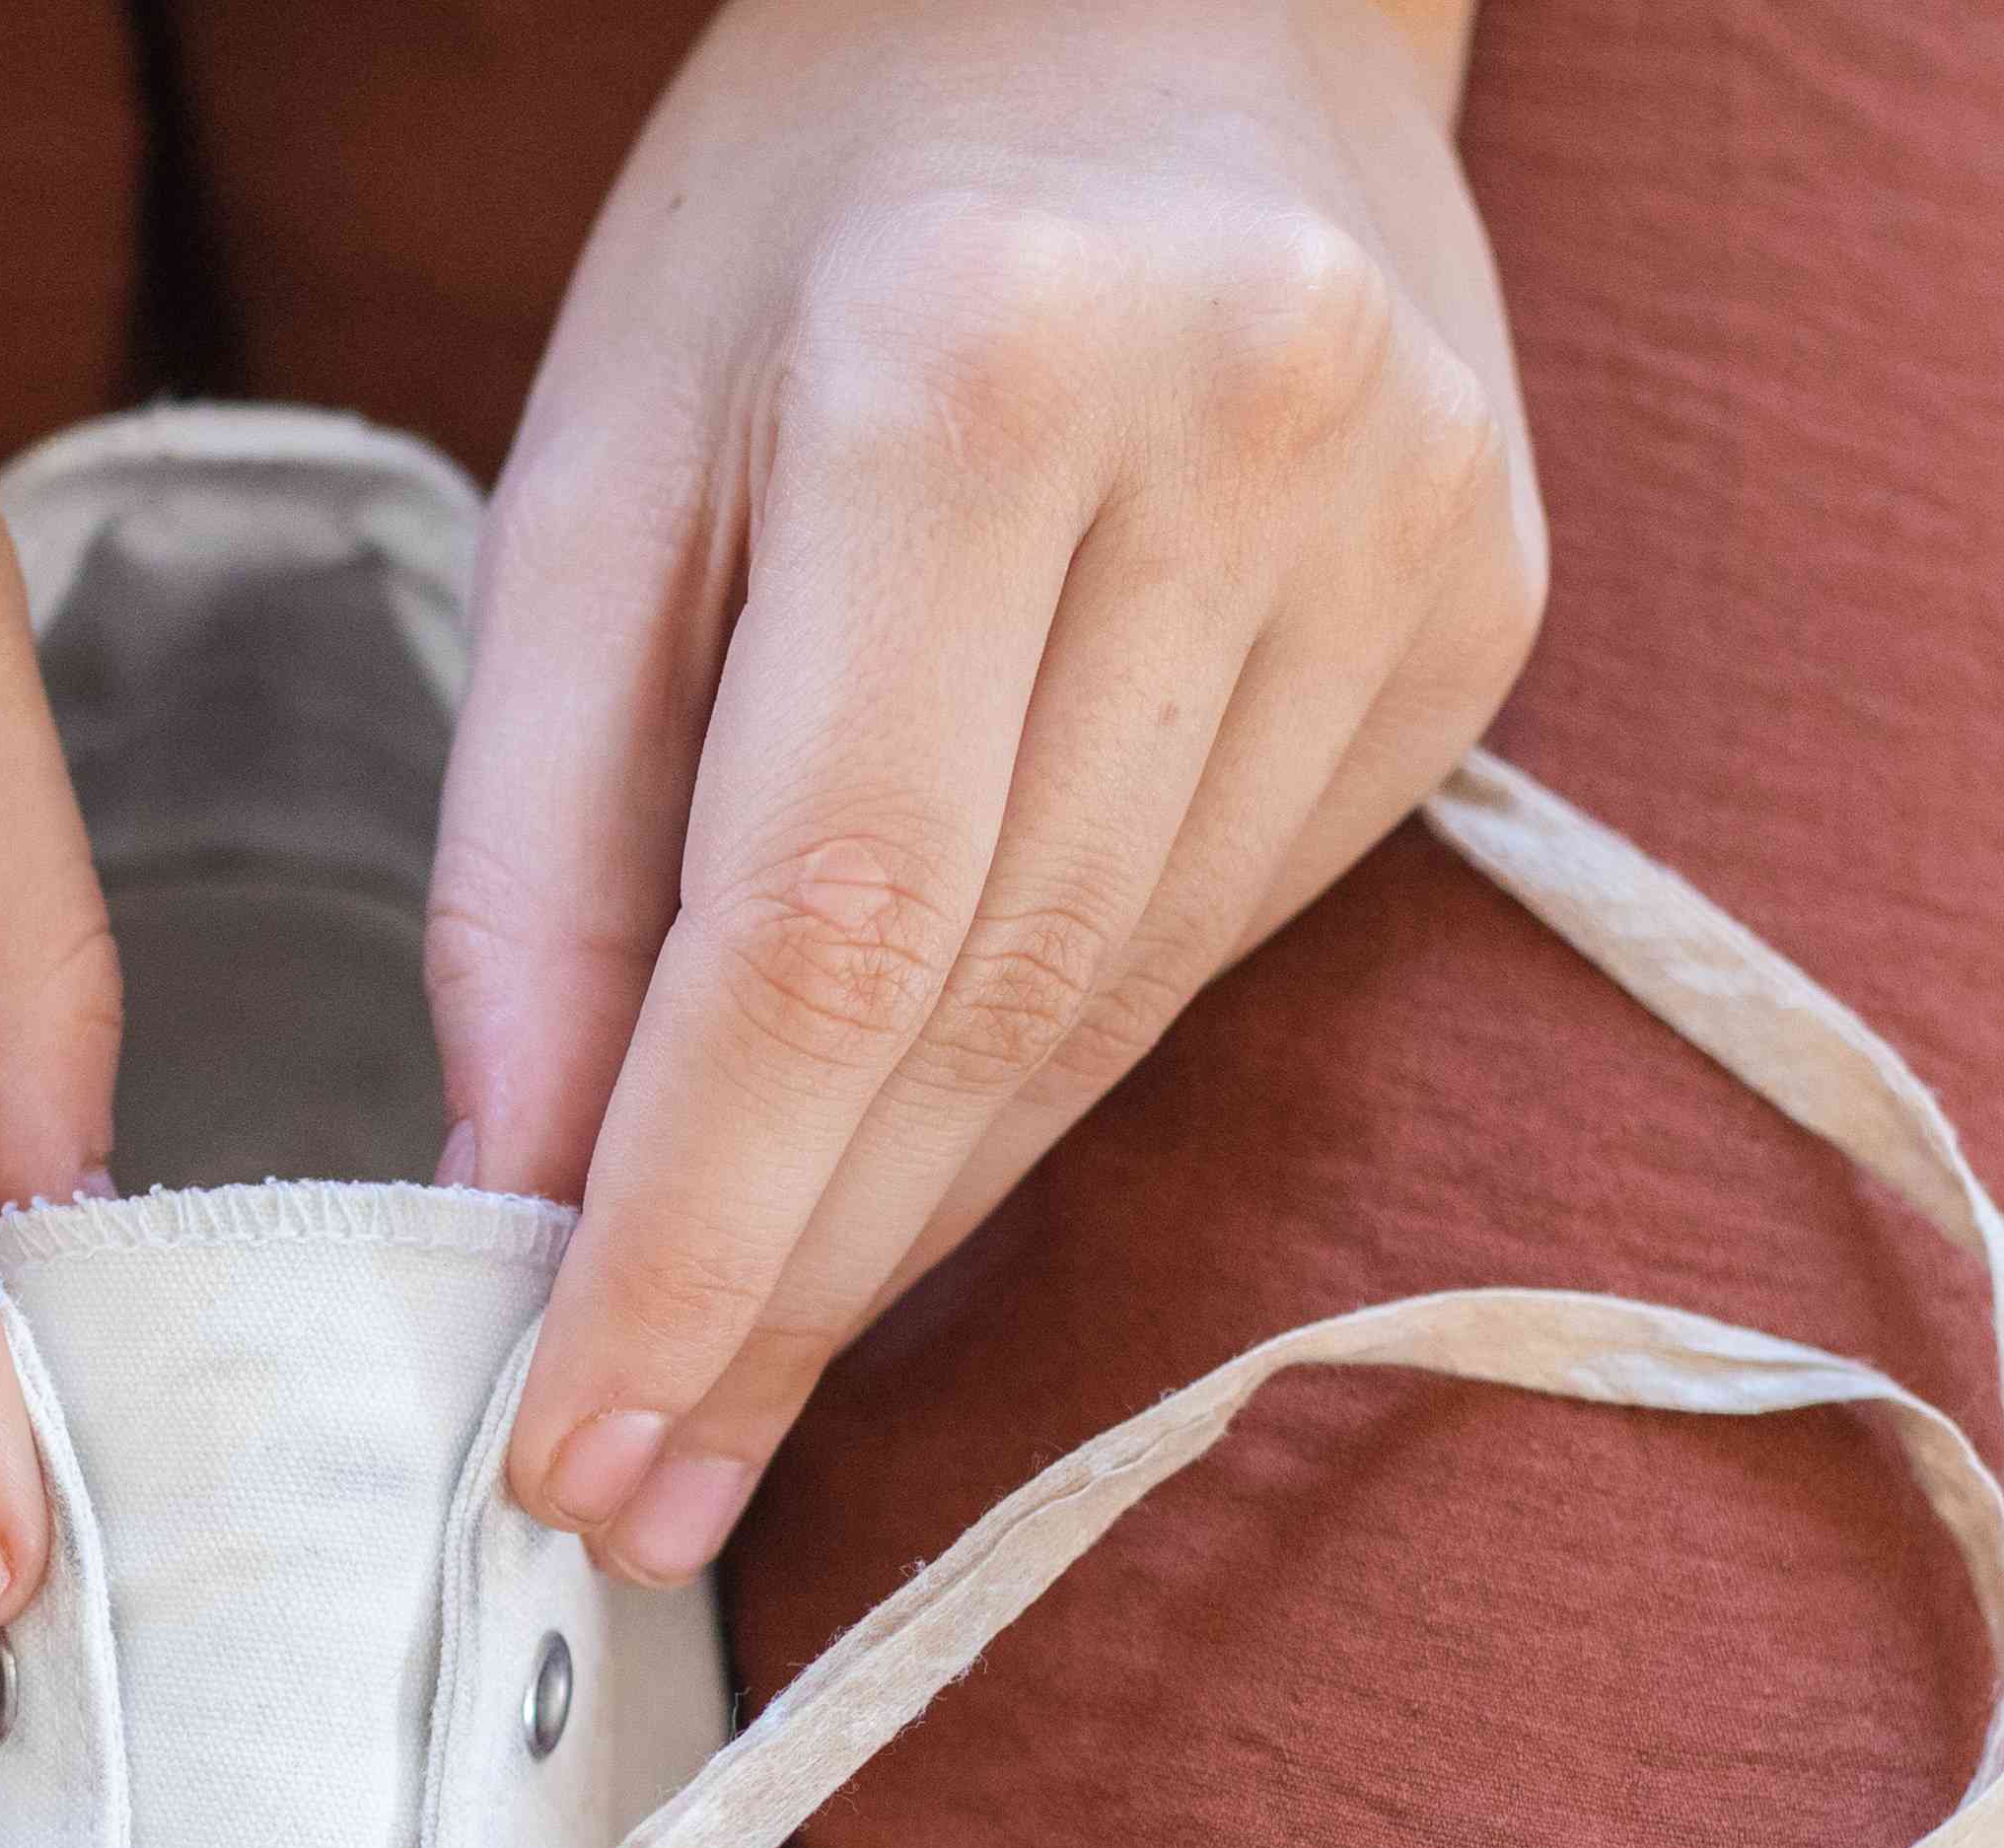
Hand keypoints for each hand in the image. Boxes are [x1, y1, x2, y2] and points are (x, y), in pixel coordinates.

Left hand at [437, 0, 1543, 1582]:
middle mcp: (1242, 453)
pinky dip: (1046, 1079)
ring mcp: (1405, 543)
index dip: (699, 1229)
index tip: (576, 1447)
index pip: (824, 924)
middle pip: (986, 1001)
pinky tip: (917, 1165)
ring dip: (913, 1225)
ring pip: (1115, 1011)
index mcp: (980, 371)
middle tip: (638, 1491)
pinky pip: (1217, 940)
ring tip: (741, 1382)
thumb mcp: (603, 454)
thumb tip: (522, 1193)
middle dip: (791, 1284)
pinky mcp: (1481, 617)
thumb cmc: (830, 200)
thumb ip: (543, 837)